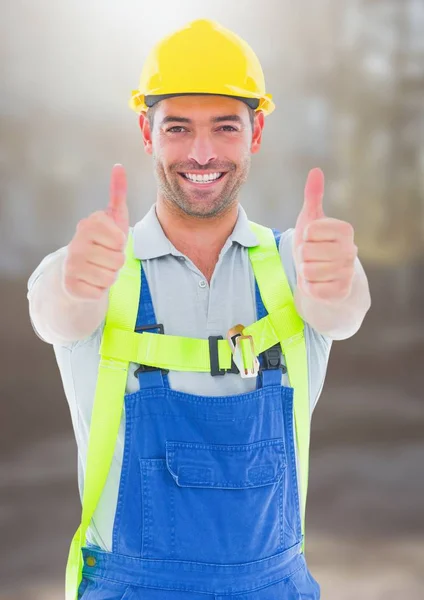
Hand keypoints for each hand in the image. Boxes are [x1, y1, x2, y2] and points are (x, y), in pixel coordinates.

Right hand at [63, 164, 128, 299]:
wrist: (79, 270)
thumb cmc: (102, 242)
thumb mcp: (113, 218)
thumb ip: (117, 193)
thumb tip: (119, 166)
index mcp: (89, 224)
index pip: (120, 240)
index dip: (120, 244)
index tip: (111, 241)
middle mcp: (76, 242)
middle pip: (118, 260)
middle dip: (116, 262)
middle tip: (105, 258)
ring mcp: (71, 264)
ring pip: (110, 277)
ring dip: (110, 276)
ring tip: (99, 268)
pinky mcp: (71, 285)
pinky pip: (100, 292)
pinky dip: (100, 289)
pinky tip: (91, 281)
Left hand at [293, 168, 357, 302]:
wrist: (325, 276)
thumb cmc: (316, 245)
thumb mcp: (311, 220)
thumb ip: (313, 196)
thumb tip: (315, 171)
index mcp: (346, 230)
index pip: (310, 230)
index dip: (305, 236)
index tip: (312, 239)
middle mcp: (351, 250)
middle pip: (306, 252)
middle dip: (303, 256)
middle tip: (312, 257)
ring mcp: (347, 272)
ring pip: (307, 271)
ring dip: (305, 272)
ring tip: (314, 270)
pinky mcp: (341, 292)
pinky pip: (312, 289)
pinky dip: (309, 288)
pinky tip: (318, 284)